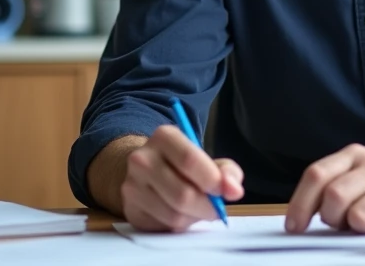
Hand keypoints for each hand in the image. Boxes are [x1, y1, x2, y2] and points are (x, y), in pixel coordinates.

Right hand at [120, 124, 244, 231]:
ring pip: (173, 215)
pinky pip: (162, 227)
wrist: (146, 170)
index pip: (189, 160)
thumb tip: (234, 190)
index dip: (212, 180)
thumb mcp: (206, 159)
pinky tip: (180, 214)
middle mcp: (142, 159)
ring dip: (194, 218)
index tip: (226, 191)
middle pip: (182, 194)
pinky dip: (179, 226)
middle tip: (217, 209)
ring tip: (197, 209)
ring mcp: (132, 186)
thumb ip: (226, 171)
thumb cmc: (182, 164)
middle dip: (207, 207)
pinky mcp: (130, 209)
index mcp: (164, 137)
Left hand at [285, 144, 364, 233]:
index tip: (293, 227)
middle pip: (333, 194)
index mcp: (352, 154)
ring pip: (353, 213)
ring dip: (350, 226)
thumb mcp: (355, 178)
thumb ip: (330, 189)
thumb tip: (299, 219)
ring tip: (361, 223)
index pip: (317, 174)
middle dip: (329, 217)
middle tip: (337, 224)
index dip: (300, 203)